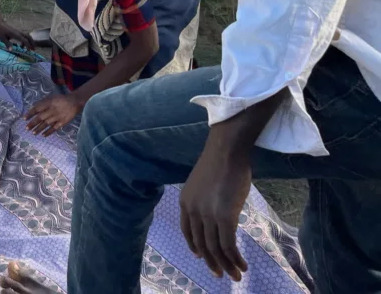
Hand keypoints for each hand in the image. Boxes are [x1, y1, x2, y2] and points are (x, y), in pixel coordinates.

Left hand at [0, 21, 34, 50]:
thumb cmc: (0, 30)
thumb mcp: (2, 38)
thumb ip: (7, 44)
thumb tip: (11, 50)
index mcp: (16, 34)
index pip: (24, 40)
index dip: (28, 45)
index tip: (30, 50)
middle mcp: (19, 33)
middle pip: (29, 37)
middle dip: (32, 43)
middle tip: (34, 49)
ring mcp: (18, 32)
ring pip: (27, 36)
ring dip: (29, 42)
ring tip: (28, 49)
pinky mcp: (17, 32)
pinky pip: (23, 36)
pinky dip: (25, 40)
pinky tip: (22, 45)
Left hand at [24, 93, 82, 135]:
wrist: (74, 102)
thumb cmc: (60, 99)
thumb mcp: (51, 97)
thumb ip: (43, 102)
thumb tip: (33, 108)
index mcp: (48, 103)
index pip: (37, 109)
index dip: (30, 114)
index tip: (24, 118)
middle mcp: (52, 110)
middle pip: (40, 118)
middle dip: (32, 123)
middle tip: (27, 128)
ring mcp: (57, 117)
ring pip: (46, 124)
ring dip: (39, 129)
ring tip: (33, 133)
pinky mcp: (62, 122)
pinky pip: (54, 128)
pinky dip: (48, 132)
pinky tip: (43, 135)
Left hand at [179, 140, 250, 280]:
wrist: (226, 151)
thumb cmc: (219, 163)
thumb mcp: (203, 184)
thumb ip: (204, 200)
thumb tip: (216, 214)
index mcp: (185, 202)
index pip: (187, 231)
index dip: (194, 246)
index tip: (201, 257)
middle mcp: (193, 210)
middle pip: (201, 243)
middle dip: (212, 262)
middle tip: (221, 274)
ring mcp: (208, 214)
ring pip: (215, 248)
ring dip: (226, 265)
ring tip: (236, 275)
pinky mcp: (225, 216)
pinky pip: (229, 245)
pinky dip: (235, 258)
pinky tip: (242, 265)